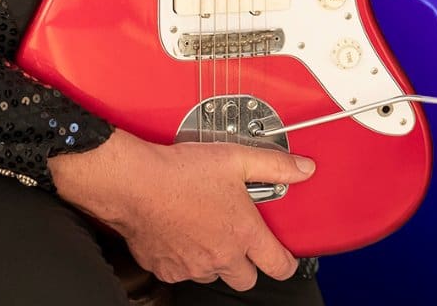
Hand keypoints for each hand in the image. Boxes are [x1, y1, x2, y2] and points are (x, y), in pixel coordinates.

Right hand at [48, 129, 314, 289]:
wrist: (131, 181)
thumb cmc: (178, 170)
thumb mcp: (232, 158)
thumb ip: (273, 164)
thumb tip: (304, 169)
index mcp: (244, 234)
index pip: (280, 266)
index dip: (284, 260)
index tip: (278, 251)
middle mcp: (222, 257)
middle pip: (247, 279)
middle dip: (245, 262)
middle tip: (232, 234)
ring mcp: (193, 266)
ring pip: (212, 273)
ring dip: (211, 257)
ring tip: (198, 226)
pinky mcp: (165, 268)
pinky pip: (180, 271)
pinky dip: (180, 256)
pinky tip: (173, 231)